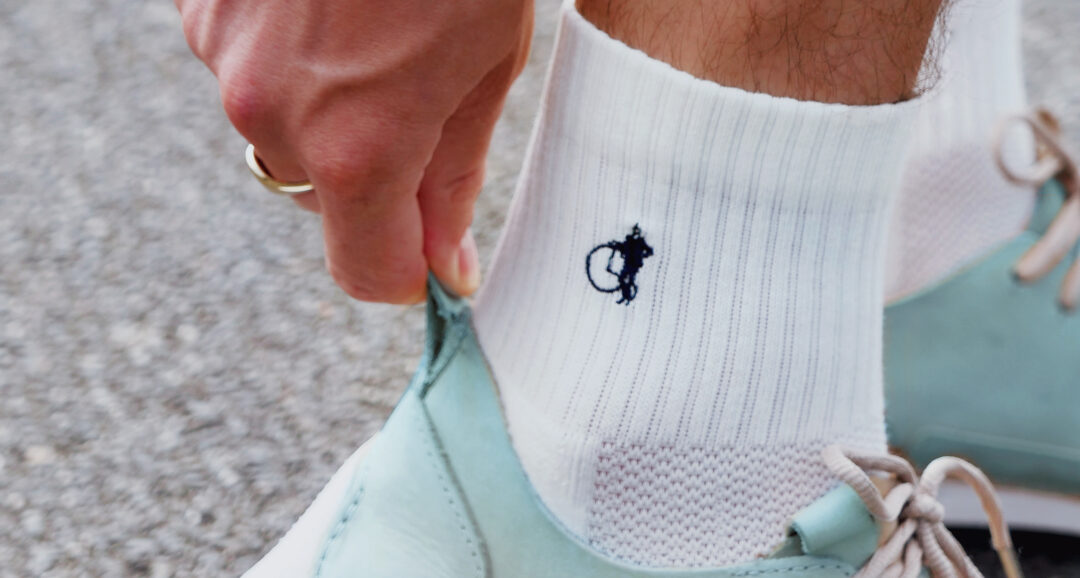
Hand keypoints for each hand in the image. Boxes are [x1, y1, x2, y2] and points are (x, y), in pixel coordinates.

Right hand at [177, 0, 532, 302]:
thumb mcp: (484, 66)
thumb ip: (452, 179)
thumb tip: (443, 265)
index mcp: (356, 146)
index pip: (367, 272)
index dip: (408, 269)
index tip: (434, 250)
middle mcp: (269, 113)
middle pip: (326, 198)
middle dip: (376, 173)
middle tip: (424, 95)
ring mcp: (221, 56)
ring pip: (284, 131)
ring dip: (330, 109)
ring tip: (378, 28)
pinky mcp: (198, 12)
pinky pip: (251, 70)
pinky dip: (292, 58)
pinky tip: (330, 4)